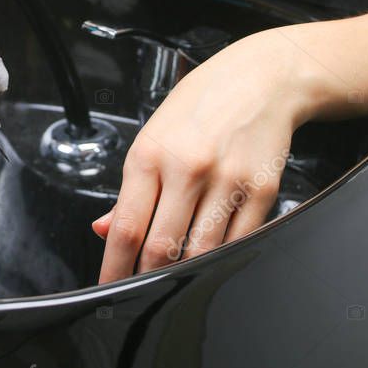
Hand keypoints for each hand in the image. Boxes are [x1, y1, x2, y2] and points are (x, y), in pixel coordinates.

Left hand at [91, 26, 319, 283]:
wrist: (260, 79)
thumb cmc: (200, 105)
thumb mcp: (151, 136)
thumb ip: (129, 189)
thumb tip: (105, 229)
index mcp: (149, 154)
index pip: (126, 226)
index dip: (114, 266)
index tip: (109, 285)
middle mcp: (187, 168)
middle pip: (161, 247)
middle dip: (146, 277)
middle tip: (138, 288)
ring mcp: (227, 181)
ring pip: (200, 252)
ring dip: (183, 273)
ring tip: (171, 278)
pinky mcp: (262, 191)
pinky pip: (238, 243)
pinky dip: (221, 258)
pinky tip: (210, 259)